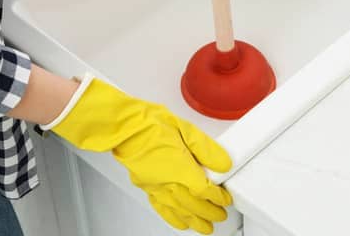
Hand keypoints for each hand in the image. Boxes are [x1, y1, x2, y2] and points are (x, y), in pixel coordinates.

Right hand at [48, 78, 232, 233]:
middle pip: (194, 205)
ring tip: (205, 227)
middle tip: (220, 215)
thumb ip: (206, 149)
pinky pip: (162, 208)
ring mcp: (156, 187)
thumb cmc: (149, 124)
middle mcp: (168, 182)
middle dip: (210, 212)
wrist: (124, 127)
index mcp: (180, 168)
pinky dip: (173, 218)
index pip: (205, 190)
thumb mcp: (185, 129)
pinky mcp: (147, 187)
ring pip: (179, 210)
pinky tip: (180, 222)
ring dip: (194, 220)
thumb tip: (223, 162)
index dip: (218, 197)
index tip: (225, 198)